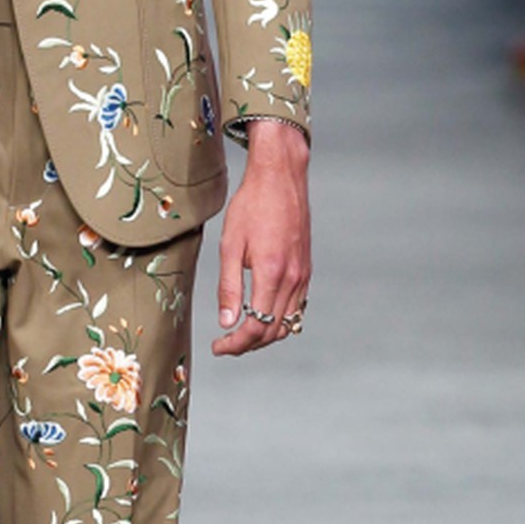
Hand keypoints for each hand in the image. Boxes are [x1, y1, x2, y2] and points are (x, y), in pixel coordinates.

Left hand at [212, 122, 311, 356]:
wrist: (281, 177)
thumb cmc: (252, 205)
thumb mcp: (230, 245)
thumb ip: (229, 287)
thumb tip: (227, 322)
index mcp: (271, 273)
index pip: (256, 327)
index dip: (235, 344)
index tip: (218, 346)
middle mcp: (293, 278)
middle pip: (274, 331)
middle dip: (248, 345)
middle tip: (225, 344)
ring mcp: (303, 274)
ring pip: (289, 323)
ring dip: (265, 336)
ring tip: (240, 334)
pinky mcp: (306, 268)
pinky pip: (297, 307)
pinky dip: (280, 320)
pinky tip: (262, 315)